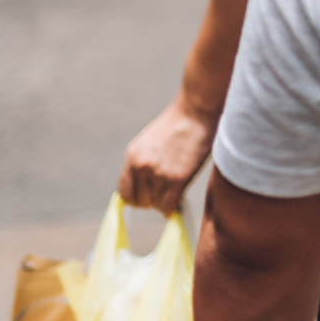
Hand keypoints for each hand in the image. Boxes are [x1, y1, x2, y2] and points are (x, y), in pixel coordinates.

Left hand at [119, 97, 215, 214]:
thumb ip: (143, 163)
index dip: (135, 198)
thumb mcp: (150, 142)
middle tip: (164, 193)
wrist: (196, 111)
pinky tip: (178, 201)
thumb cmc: (178, 125)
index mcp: (132, 157)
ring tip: (175, 188)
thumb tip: (144, 187)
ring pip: (156, 204)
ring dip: (165, 200)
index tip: (147, 196)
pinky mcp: (177, 178)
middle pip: (139, 201)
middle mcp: (141, 167)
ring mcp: (158, 173)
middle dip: (151, 201)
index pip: (123, 192)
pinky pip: (168, 206)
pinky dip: (172, 209)